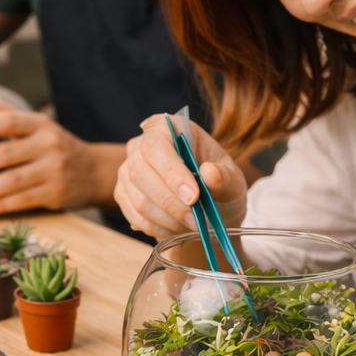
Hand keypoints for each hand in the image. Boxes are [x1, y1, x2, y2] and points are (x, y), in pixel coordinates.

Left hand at [0, 104, 122, 213]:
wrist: (95, 172)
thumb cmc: (58, 147)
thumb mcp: (39, 126)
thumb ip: (9, 116)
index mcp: (40, 124)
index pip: (10, 121)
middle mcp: (48, 145)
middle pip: (6, 154)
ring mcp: (54, 171)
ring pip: (12, 182)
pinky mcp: (56, 194)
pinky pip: (22, 201)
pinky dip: (0, 205)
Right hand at [114, 114, 247, 238]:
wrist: (209, 206)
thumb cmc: (219, 185)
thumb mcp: (232, 179)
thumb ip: (224, 176)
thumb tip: (209, 173)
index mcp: (166, 127)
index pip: (157, 145)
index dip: (172, 172)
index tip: (193, 196)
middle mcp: (140, 145)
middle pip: (140, 173)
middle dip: (170, 202)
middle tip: (195, 220)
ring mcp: (128, 170)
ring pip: (138, 199)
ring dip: (166, 219)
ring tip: (190, 225)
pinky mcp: (123, 194)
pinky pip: (134, 216)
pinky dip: (157, 228)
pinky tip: (175, 227)